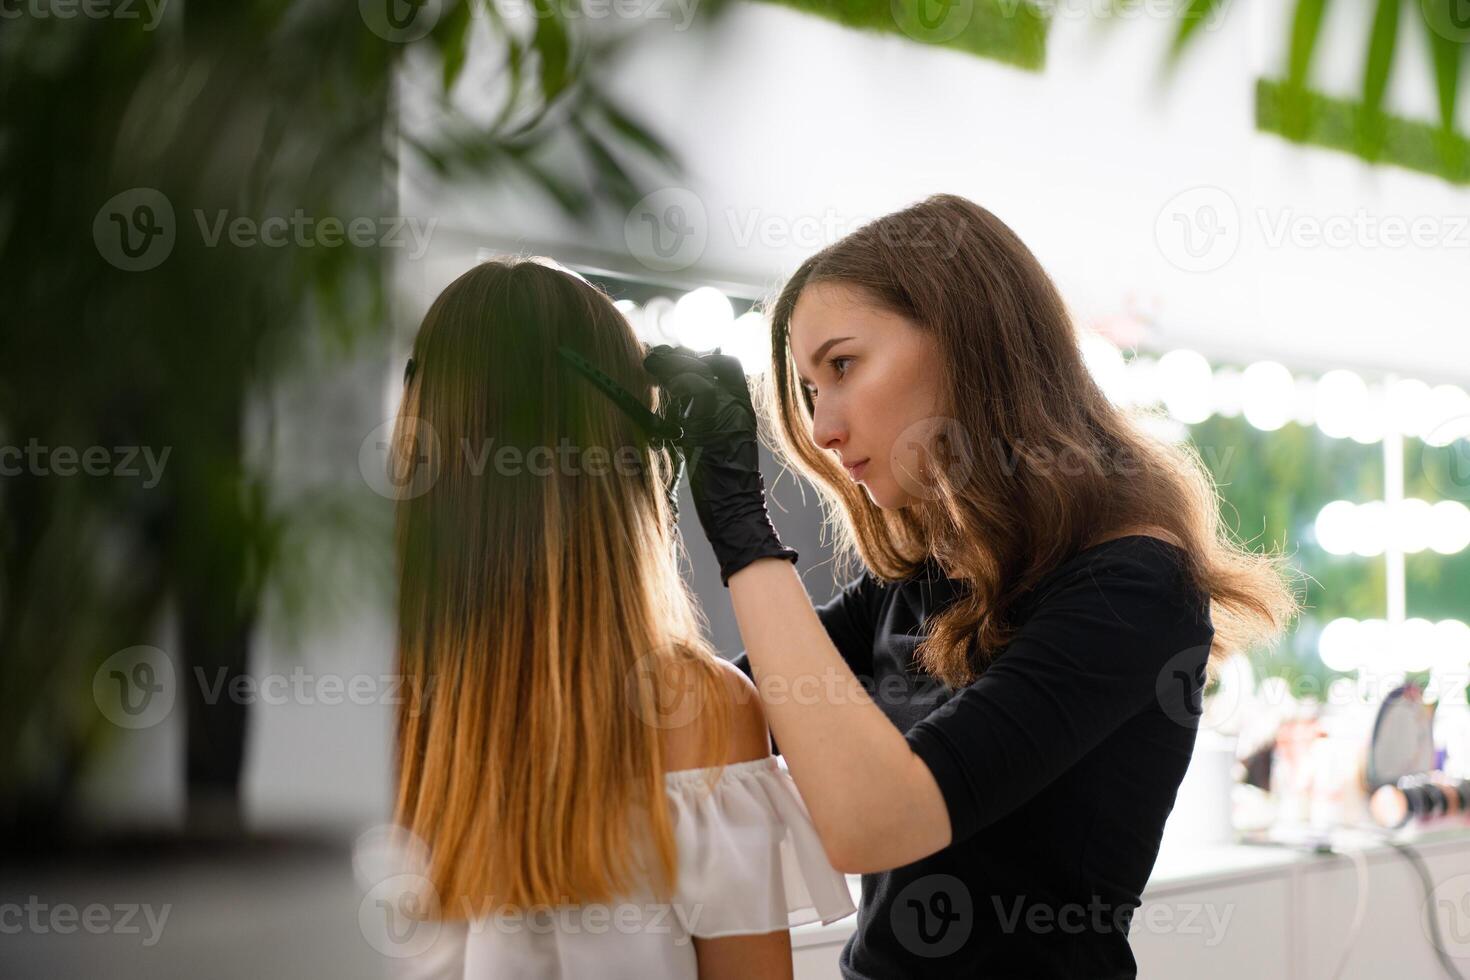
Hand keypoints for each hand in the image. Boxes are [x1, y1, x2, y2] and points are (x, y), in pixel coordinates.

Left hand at [642, 345, 797, 585]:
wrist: (735, 514)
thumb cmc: (721, 490)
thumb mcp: (714, 445)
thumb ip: (703, 420)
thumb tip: (676, 400)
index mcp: (743, 411)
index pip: (728, 366)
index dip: (701, 358)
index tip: (673, 359)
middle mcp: (740, 409)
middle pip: (714, 362)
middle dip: (682, 355)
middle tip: (656, 356)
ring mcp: (729, 415)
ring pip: (700, 372)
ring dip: (671, 364)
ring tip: (650, 363)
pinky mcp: (714, 426)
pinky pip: (693, 390)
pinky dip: (672, 381)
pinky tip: (656, 383)